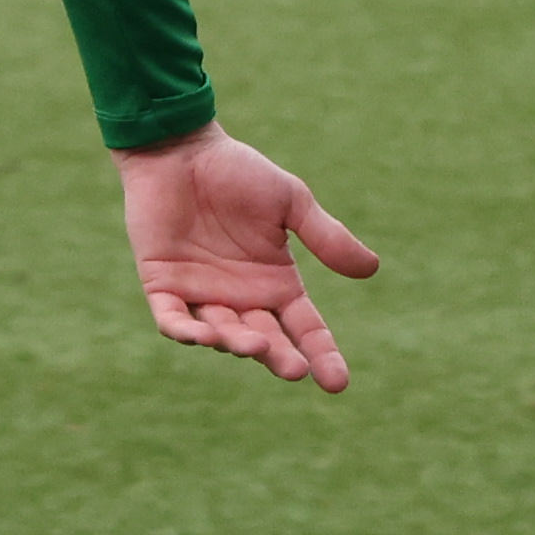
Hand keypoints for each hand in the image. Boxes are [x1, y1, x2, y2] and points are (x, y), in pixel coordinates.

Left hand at [111, 123, 378, 391]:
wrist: (181, 151)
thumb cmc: (238, 172)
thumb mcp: (291, 202)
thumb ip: (327, 236)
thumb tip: (372, 269)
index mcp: (277, 282)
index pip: (305, 329)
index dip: (322, 355)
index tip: (338, 384)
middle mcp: (242, 298)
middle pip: (267, 341)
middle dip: (280, 358)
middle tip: (295, 369)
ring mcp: (201, 295)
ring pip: (222, 334)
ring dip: (238, 344)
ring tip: (256, 345)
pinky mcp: (162, 286)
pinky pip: (173, 319)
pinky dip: (186, 331)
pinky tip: (203, 336)